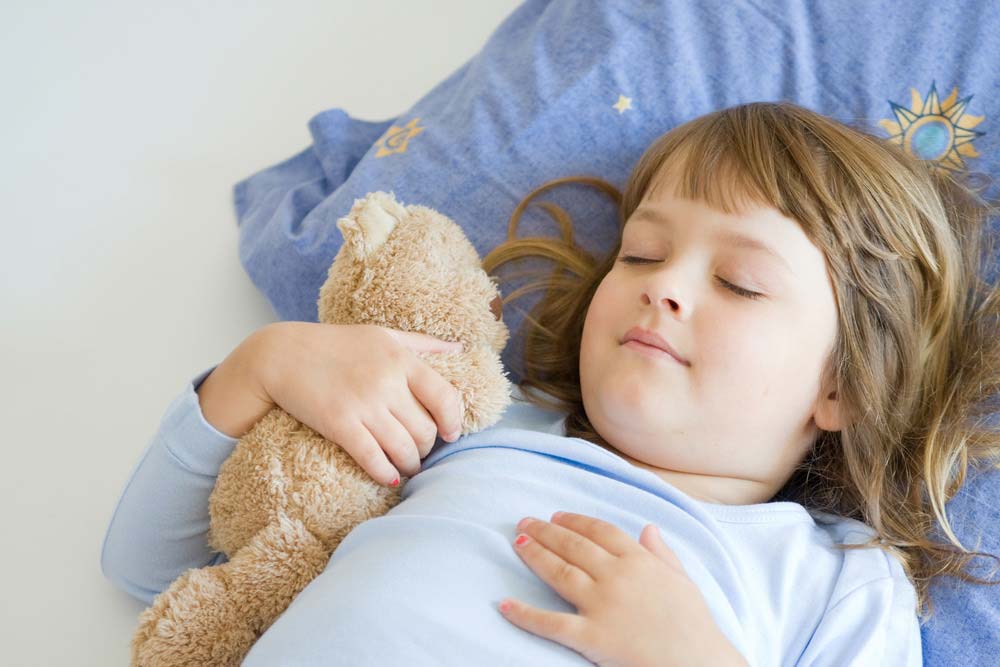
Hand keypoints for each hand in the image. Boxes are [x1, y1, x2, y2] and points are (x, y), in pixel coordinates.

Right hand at [255, 321, 463, 485]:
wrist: (279, 354)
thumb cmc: (335, 344)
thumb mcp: (382, 335)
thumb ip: (423, 343)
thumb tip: (460, 350)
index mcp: (401, 359)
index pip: (445, 397)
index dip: (453, 421)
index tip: (451, 433)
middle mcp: (386, 382)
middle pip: (426, 430)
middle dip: (428, 448)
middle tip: (421, 452)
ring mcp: (363, 404)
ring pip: (404, 449)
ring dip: (410, 465)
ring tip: (407, 467)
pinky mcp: (339, 424)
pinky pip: (373, 459)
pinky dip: (386, 473)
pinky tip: (389, 477)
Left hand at [499, 512, 747, 666]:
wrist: (699, 664)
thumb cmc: (694, 625)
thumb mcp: (683, 581)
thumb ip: (662, 553)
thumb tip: (648, 528)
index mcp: (639, 561)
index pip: (600, 531)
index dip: (574, 521)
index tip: (556, 517)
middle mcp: (617, 576)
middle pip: (574, 546)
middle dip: (546, 532)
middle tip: (524, 523)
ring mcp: (602, 605)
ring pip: (559, 573)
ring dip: (535, 555)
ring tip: (517, 543)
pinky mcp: (591, 637)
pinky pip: (551, 624)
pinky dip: (525, 614)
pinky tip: (504, 605)